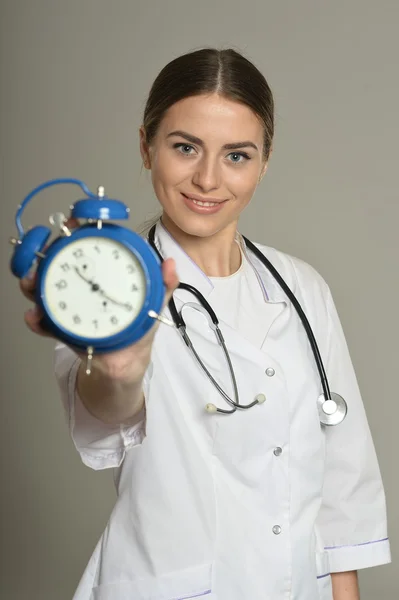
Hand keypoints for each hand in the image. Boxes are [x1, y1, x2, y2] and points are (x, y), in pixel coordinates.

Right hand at [20, 220, 178, 382]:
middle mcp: (83, 285)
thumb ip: (164, 284)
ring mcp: (69, 304)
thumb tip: (170, 264)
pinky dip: (37, 320)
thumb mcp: (154, 302)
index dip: (77, 231)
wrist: (127, 361)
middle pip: (57, 263)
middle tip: (44, 256)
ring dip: (34, 284)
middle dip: (45, 256)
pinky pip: (45, 322)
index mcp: (103, 274)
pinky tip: (36, 317)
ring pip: (44, 288)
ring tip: (33, 284)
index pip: (87, 246)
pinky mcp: (62, 327)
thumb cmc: (138, 326)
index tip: (73, 223)